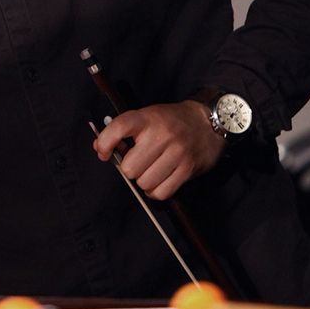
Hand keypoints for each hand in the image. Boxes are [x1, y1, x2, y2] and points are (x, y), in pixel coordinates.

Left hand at [93, 101, 223, 199]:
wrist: (208, 122)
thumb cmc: (171, 121)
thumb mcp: (147, 116)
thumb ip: (123, 130)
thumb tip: (101, 149)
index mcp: (147, 119)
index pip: (119, 128)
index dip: (105, 143)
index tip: (104, 152)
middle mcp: (162, 135)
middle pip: (130, 168)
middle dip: (129, 168)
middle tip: (137, 161)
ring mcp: (177, 153)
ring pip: (145, 182)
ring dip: (143, 181)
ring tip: (150, 170)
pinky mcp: (187, 169)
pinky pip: (162, 192)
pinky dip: (156, 191)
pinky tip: (158, 180)